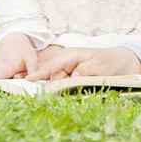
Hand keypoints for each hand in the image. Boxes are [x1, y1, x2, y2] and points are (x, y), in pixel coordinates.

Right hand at [26, 46, 140, 81]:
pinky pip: (63, 83)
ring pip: (59, 82)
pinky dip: (68, 86)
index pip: (52, 65)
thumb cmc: (105, 61)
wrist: (111, 61)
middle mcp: (64, 60)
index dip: (41, 72)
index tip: (28, 78)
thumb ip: (87, 70)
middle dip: (62, 85)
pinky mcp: (67, 74)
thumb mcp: (99, 65)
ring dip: (68, 86)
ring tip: (86, 80)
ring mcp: (65, 67)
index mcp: (70, 54)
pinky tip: (81, 82)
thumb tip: (74, 75)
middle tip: (81, 82)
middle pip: (54, 77)